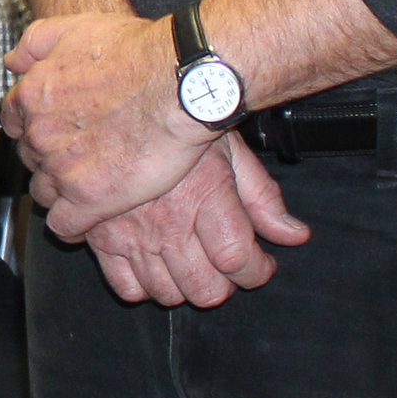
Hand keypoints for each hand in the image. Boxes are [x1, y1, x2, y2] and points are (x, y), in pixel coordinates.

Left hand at [2, 10, 218, 233]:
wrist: (179, 82)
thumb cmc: (136, 52)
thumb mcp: (76, 28)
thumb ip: (36, 42)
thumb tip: (12, 63)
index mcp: (33, 95)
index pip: (14, 122)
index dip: (34, 127)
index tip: (56, 130)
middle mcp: (40, 134)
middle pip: (31, 158)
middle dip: (50, 158)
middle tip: (81, 155)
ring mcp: (62, 169)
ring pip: (44, 192)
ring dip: (60, 190)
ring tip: (89, 184)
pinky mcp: (89, 199)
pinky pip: (63, 225)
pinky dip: (72, 225)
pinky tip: (88, 218)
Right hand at [79, 140, 308, 305]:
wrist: (116, 104)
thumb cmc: (178, 124)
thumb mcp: (231, 151)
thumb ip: (264, 198)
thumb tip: (295, 236)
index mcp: (203, 195)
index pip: (238, 260)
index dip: (257, 272)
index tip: (261, 265)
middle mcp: (167, 220)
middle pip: (205, 288)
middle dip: (225, 285)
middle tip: (226, 267)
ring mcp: (130, 233)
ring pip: (168, 294)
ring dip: (187, 286)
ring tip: (192, 262)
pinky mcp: (101, 237)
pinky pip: (127, 288)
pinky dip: (144, 285)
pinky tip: (156, 264)